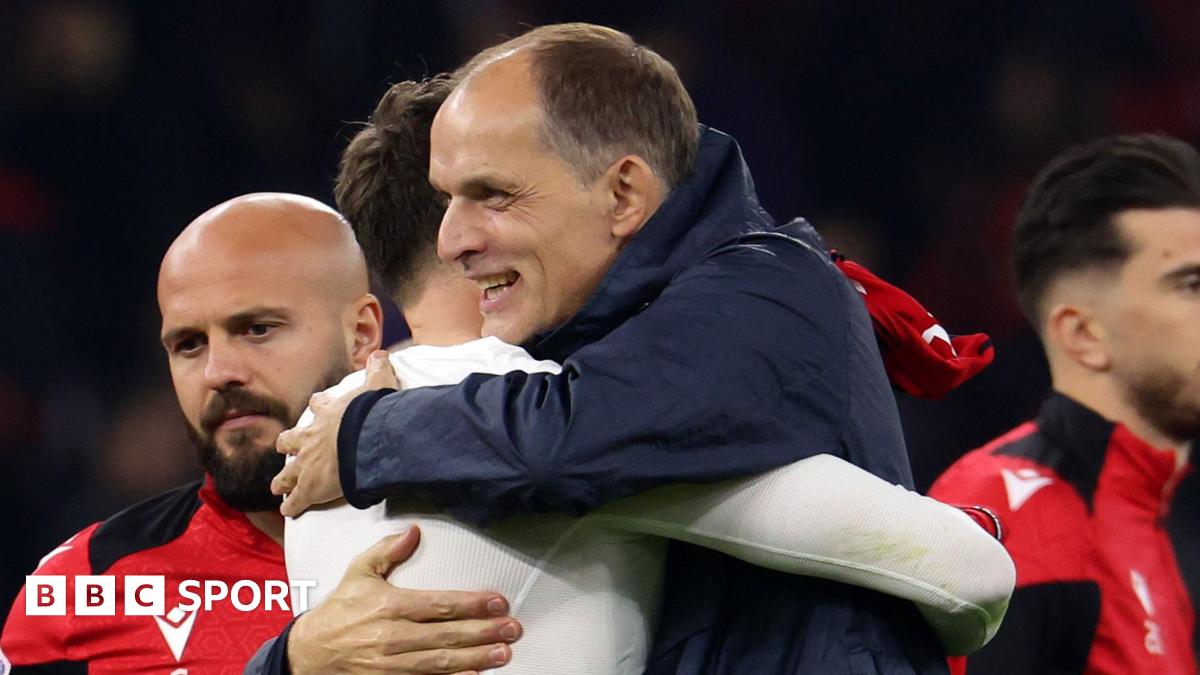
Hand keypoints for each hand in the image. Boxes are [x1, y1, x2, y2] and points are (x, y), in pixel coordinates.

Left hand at [272, 350, 398, 515]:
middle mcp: (311, 439)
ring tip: (277, 487)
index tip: (316, 405)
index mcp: (327, 415)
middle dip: (287, 445)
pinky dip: (292, 506)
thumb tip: (381, 354)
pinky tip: (287, 512)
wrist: (362, 440)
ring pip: (288, 473)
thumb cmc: (370, 414)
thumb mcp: (377, 384)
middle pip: (291, 441)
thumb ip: (378, 369)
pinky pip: (297, 499)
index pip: (319, 406)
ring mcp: (307, 464)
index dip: (318, 406)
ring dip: (283, 480)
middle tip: (285, 449)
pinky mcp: (310, 487)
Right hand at [288, 527, 520, 673]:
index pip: (439, 604)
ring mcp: (392, 664)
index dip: (472, 604)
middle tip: (512, 629)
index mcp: (389, 605)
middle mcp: (393, 636)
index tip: (498, 602)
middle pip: (447, 635)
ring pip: (441, 662)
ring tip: (502, 653)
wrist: (309, 653)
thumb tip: (413, 532)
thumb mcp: (358, 573)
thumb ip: (387, 551)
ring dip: (476, 659)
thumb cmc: (339, 611)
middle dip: (483, 632)